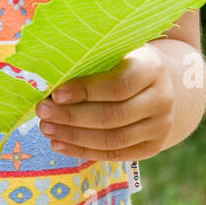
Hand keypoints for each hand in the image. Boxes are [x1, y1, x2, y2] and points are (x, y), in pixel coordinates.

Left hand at [34, 43, 174, 161]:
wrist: (158, 83)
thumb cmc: (125, 61)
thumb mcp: (114, 50)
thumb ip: (89, 59)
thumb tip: (46, 74)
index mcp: (152, 67)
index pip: (119, 85)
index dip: (86, 91)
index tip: (56, 93)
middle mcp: (162, 98)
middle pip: (113, 115)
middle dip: (73, 116)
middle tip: (43, 112)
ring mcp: (160, 126)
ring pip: (113, 139)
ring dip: (74, 136)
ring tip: (47, 129)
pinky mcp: (153, 147)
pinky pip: (114, 154)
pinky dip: (83, 151)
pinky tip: (59, 144)